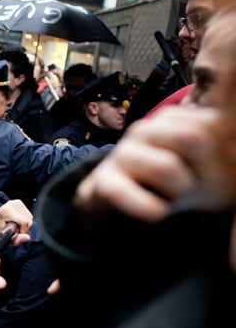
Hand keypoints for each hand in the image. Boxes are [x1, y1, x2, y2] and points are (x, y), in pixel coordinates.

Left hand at [0, 199, 32, 242]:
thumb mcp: (4, 237)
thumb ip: (16, 239)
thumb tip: (27, 238)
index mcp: (7, 211)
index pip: (25, 222)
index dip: (24, 231)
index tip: (17, 234)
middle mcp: (12, 204)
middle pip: (29, 220)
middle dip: (24, 228)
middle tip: (15, 231)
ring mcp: (16, 202)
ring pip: (30, 217)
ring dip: (25, 225)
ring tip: (15, 226)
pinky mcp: (19, 203)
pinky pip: (28, 214)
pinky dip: (24, 220)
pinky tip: (17, 222)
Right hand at [74, 104, 235, 221]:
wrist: (124, 207)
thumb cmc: (174, 187)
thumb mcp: (209, 165)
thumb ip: (222, 141)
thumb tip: (228, 114)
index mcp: (170, 119)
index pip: (213, 123)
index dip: (223, 153)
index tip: (211, 171)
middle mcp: (143, 130)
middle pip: (192, 137)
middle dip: (203, 171)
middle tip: (195, 189)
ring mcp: (121, 154)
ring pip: (167, 166)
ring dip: (180, 191)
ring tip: (174, 201)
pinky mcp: (104, 182)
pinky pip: (125, 192)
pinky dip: (147, 207)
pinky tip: (157, 213)